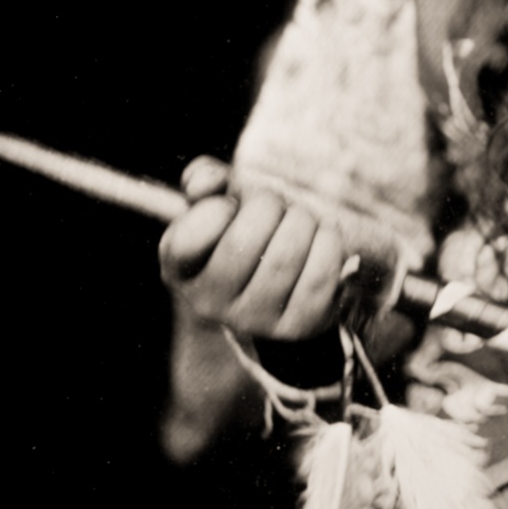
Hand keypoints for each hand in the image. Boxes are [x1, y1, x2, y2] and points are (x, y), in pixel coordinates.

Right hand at [158, 156, 348, 341]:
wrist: (280, 287)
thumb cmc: (245, 232)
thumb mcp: (219, 203)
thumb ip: (204, 180)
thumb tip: (206, 184)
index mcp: (180, 270)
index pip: (186, 240)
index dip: (218, 209)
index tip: (232, 205)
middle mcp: (209, 303)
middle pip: (243, 241)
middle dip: (269, 205)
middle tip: (276, 205)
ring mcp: (252, 321)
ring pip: (285, 256)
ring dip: (303, 221)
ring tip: (301, 220)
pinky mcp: (296, 327)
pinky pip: (319, 277)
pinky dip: (327, 244)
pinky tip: (322, 237)